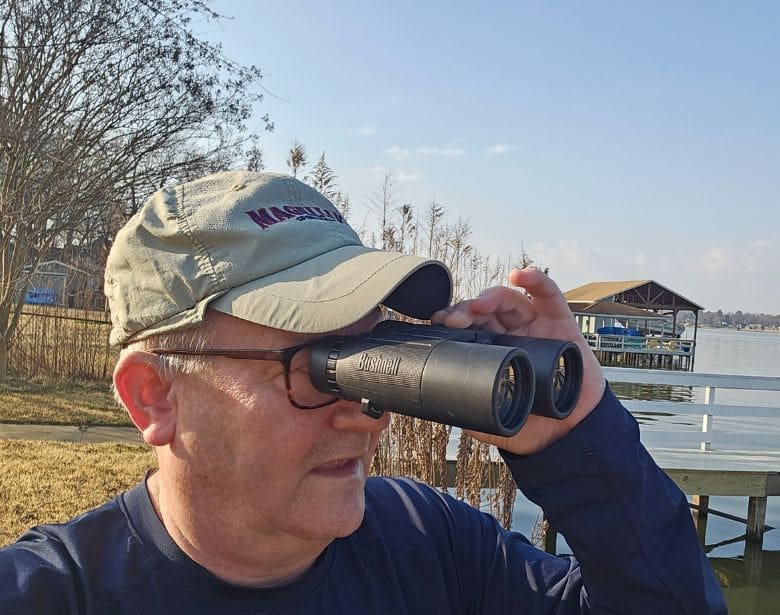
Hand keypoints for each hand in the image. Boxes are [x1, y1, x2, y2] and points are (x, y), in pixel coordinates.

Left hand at [430, 267, 605, 454]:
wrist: (569, 433)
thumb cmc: (532, 424)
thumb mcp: (491, 420)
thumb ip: (469, 411)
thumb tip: (440, 405)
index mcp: (492, 350)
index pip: (469, 327)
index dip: (453, 320)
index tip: (438, 323)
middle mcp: (510, 334)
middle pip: (485, 310)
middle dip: (466, 309)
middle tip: (455, 319)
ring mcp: (534, 325)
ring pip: (509, 299)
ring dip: (491, 295)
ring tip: (480, 305)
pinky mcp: (560, 321)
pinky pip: (548, 294)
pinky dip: (535, 279)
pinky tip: (521, 274)